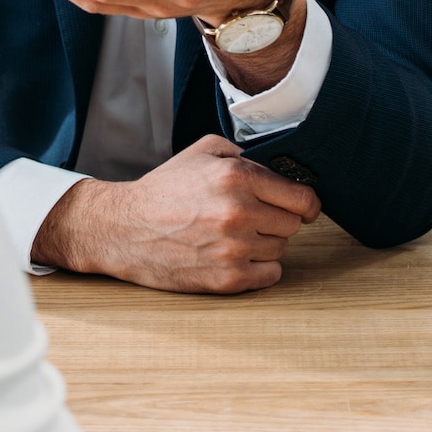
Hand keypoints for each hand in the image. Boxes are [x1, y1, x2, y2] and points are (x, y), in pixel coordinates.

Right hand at [32, 136, 320, 292]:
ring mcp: (234, 248)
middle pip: (293, 224)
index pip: (302, 197)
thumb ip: (245, 154)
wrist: (126, 228)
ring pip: (281, 249)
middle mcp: (239, 212)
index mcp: (237, 176)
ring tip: (234, 234)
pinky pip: (270, 275)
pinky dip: (258, 267)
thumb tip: (282, 169)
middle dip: (277, 219)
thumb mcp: (203, 151)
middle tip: (252, 216)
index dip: (305, 201)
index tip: (301, 206)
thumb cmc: (165, 188)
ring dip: (265, 243)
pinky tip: (234, 255)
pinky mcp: (227, 279)